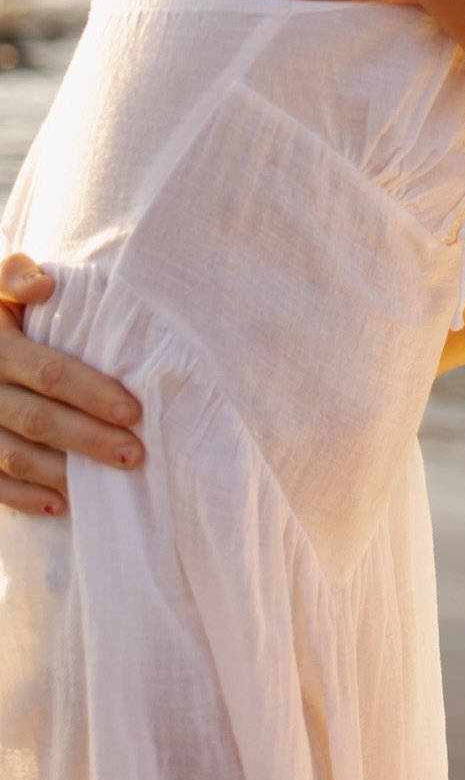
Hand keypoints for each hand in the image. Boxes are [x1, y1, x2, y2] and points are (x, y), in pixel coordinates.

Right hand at [0, 254, 144, 516]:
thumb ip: (15, 275)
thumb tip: (43, 287)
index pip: (48, 372)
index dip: (91, 392)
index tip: (133, 411)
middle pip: (38, 419)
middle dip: (89, 439)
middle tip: (135, 453)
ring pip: (15, 456)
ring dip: (64, 473)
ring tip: (111, 481)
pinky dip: (25, 498)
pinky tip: (61, 505)